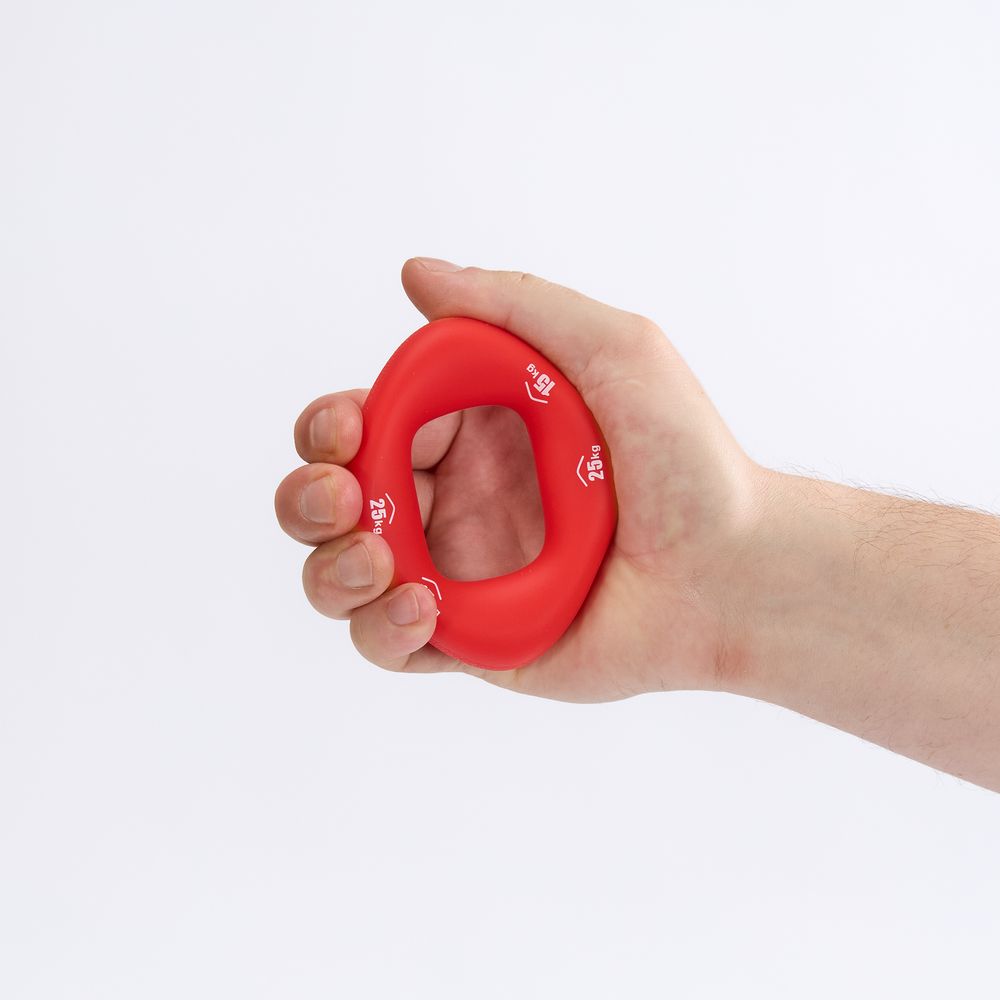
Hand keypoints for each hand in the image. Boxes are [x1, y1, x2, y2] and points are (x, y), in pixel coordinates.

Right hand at [274, 258, 767, 702]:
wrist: (734, 570)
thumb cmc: (687, 459)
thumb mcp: (613, 349)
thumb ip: (514, 306)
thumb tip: (417, 272)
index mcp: (472, 433)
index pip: (366, 423)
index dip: (331, 426)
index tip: (348, 429)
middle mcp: (452, 501)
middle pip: (333, 500)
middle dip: (308, 498)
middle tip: (345, 499)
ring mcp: (457, 573)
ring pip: (340, 575)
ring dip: (331, 567)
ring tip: (382, 559)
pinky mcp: (471, 639)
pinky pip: (388, 643)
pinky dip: (381, 629)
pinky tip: (424, 608)